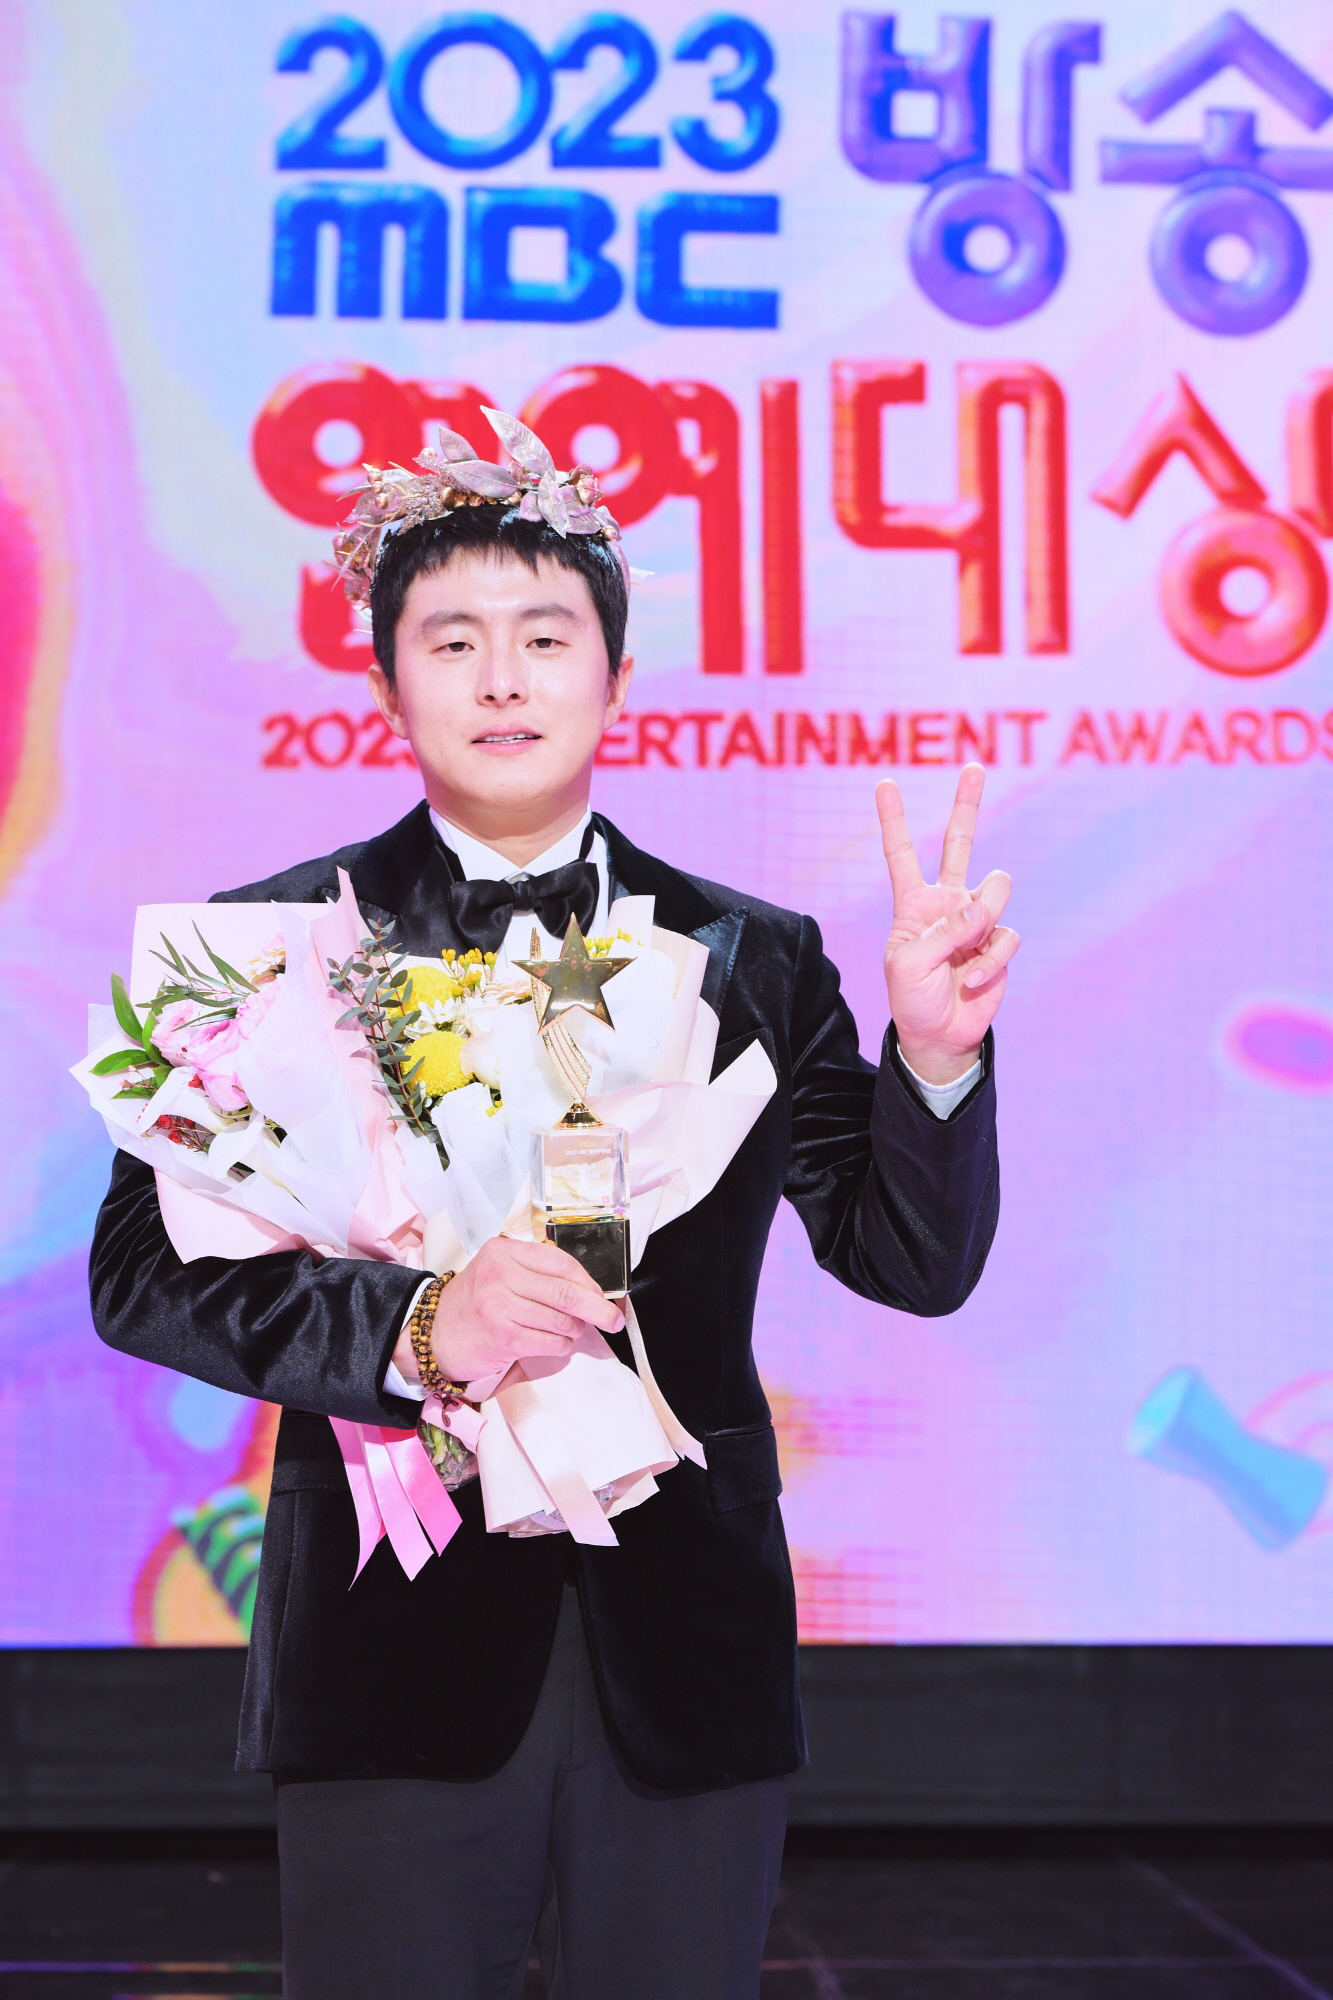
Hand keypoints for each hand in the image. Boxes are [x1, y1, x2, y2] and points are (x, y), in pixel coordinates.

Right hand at [393, 1236, 624, 1387]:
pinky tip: (556, 1343)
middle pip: (567, 1292)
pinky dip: (561, 1346)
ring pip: (561, 1320)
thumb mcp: (499, 1272)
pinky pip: (551, 1343)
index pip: (561, 1263)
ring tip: (568, 1331)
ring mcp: (501, 1306)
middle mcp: (501, 1274)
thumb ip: (536, 1273)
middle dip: (598, 1308)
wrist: (433, 1334)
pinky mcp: (504, 1337)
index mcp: (505, 1251)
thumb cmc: (475, 1302)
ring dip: (574, 1330)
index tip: (603, 1295)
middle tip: (615, 1320)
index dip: (589, 1281)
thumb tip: (591, 1290)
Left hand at [877, 763, 1018, 1083]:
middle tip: (973, 766)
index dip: (894, 820)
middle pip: (959, 844)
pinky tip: (973, 980)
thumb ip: (947, 928)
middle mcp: (947, 904)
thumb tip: (991, 897)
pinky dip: (990, 961)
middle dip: (966, 805)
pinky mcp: (999, 944)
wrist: (939, 1036)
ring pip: (996, 891)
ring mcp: (976, 922)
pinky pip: (1005, 937)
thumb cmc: (912, 998)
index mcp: (913, 904)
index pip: (902, 854)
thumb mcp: (910, 963)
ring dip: (983, 920)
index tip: (884, 783)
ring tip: (966, 953)